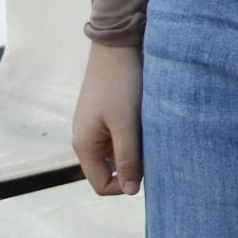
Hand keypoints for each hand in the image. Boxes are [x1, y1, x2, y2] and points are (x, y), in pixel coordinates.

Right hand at [72, 43, 143, 195]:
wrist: (116, 46)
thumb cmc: (120, 85)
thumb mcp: (125, 125)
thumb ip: (127, 159)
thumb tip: (131, 191)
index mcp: (84, 146)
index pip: (102, 184)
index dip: (125, 185)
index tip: (148, 170)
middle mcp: (86, 139)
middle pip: (110, 169)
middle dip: (132, 165)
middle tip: (154, 149)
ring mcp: (95, 126)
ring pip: (118, 151)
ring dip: (135, 148)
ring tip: (151, 130)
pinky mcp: (106, 114)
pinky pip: (120, 135)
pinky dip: (134, 134)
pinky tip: (148, 120)